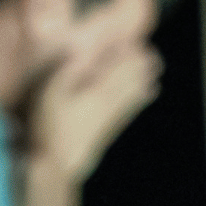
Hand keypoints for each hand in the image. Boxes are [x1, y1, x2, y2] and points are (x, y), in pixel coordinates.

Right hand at [26, 40, 161, 179]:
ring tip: (156, 66)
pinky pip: (131, 108)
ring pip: (133, 93)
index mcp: (96, 90)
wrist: (56, 164)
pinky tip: (150, 92)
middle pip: (130, 79)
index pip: (117, 66)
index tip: (134, 41)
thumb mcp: (51, 93)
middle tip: (152, 52)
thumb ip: (68, 70)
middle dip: (141, 64)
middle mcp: (108, 102)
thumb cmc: (49, 126)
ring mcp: (110, 117)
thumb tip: (82, 51)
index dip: (127, 53)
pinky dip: (142, 97)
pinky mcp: (108, 129)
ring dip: (144, 78)